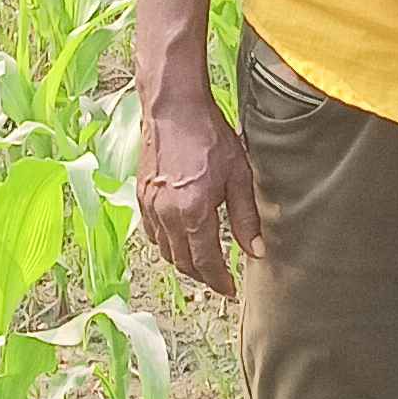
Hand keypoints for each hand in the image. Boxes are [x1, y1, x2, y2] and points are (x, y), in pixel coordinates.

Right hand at [135, 86, 262, 298]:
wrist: (174, 108)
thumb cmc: (209, 136)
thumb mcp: (238, 176)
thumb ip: (245, 218)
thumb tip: (255, 250)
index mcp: (193, 212)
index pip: (205, 262)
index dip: (218, 281)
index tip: (228, 290)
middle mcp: (167, 214)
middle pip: (183, 262)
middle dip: (202, 276)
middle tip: (219, 279)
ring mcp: (150, 206)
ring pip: (165, 251)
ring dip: (184, 262)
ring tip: (202, 262)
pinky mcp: (141, 196)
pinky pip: (152, 234)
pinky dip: (167, 244)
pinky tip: (180, 239)